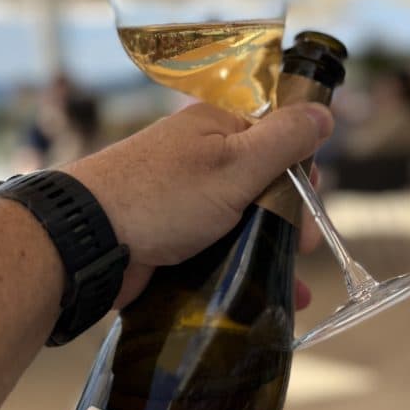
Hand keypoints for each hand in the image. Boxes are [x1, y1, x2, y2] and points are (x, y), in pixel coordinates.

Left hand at [66, 102, 333, 306]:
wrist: (86, 242)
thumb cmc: (160, 197)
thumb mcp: (235, 164)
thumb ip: (284, 140)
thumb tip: (323, 113)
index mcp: (216, 127)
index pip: (277, 138)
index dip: (301, 172)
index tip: (309, 207)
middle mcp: (201, 157)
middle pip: (264, 183)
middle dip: (289, 219)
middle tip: (300, 250)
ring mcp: (184, 198)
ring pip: (243, 221)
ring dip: (271, 252)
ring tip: (292, 289)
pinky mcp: (170, 234)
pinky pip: (217, 247)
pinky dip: (241, 268)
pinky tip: (265, 296)